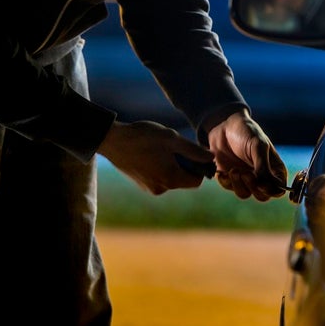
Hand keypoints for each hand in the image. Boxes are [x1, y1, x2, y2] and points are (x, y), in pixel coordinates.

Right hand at [97, 120, 214, 194]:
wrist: (112, 140)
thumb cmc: (144, 137)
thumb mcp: (172, 139)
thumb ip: (194, 150)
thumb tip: (211, 158)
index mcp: (171, 179)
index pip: (197, 181)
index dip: (200, 168)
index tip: (195, 153)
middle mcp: (161, 189)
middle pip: (184, 180)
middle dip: (185, 165)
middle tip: (175, 147)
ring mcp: (150, 188)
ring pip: (172, 178)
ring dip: (172, 165)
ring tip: (160, 149)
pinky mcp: (142, 185)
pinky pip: (160, 178)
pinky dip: (161, 167)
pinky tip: (151, 154)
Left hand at [207, 110, 287, 200]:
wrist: (224, 125)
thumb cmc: (247, 132)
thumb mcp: (258, 146)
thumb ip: (263, 166)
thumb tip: (267, 185)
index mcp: (274, 169)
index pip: (278, 189)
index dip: (271, 191)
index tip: (262, 184)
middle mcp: (262, 176)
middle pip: (262, 196)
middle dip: (254, 188)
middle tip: (246, 174)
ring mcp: (246, 178)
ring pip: (245, 194)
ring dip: (239, 185)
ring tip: (233, 170)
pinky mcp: (230, 178)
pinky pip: (229, 188)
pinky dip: (226, 182)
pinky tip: (222, 172)